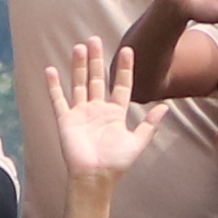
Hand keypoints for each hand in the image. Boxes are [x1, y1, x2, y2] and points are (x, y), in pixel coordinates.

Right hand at [42, 34, 165, 199]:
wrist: (95, 178)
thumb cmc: (116, 163)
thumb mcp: (137, 142)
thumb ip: (149, 124)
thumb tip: (165, 107)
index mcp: (115, 113)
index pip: (120, 85)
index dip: (124, 68)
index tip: (127, 50)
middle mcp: (97, 109)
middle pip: (97, 79)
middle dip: (96, 60)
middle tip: (94, 40)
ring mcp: (81, 113)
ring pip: (79, 84)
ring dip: (78, 66)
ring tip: (79, 47)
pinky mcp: (66, 120)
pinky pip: (58, 99)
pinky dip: (54, 86)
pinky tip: (51, 70)